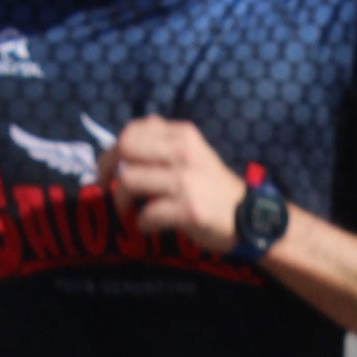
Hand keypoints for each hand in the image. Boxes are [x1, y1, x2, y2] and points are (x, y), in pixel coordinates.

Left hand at [101, 116, 245, 252]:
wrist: (248, 216)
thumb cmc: (212, 186)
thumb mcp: (193, 153)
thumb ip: (163, 143)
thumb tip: (125, 142)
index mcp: (182, 135)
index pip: (132, 130)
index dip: (112, 150)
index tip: (110, 168)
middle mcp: (183, 152)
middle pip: (124, 149)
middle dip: (108, 170)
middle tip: (109, 187)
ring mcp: (185, 181)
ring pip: (129, 181)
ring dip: (121, 200)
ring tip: (130, 210)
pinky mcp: (187, 209)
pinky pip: (146, 214)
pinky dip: (141, 223)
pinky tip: (150, 226)